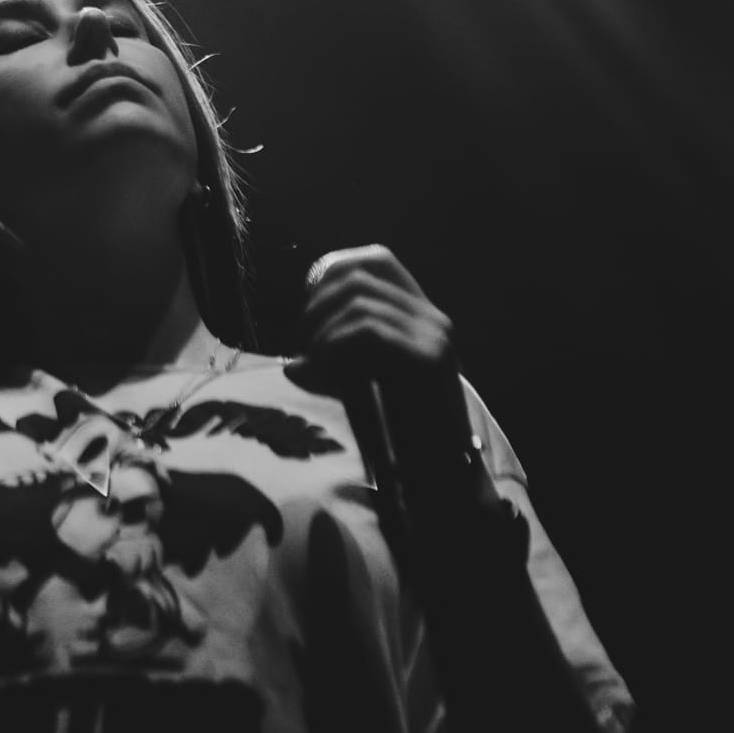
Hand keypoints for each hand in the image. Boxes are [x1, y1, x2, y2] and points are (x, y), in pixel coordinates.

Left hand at [287, 244, 472, 459]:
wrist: (440, 472)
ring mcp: (436, 337)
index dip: (333, 272)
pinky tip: (326, 371)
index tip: (310, 309)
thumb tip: (293, 359)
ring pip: (358, 303)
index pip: (378, 260)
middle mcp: (434, 319)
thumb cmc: (398, 430)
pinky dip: (334, 346)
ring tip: (313, 363)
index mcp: (422, 316)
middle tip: (303, 345)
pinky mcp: (430, 360)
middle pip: (358, 278)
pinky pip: (366, 331)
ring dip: (322, 331)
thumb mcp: (365, 380)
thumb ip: (341, 353)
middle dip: (317, 306)